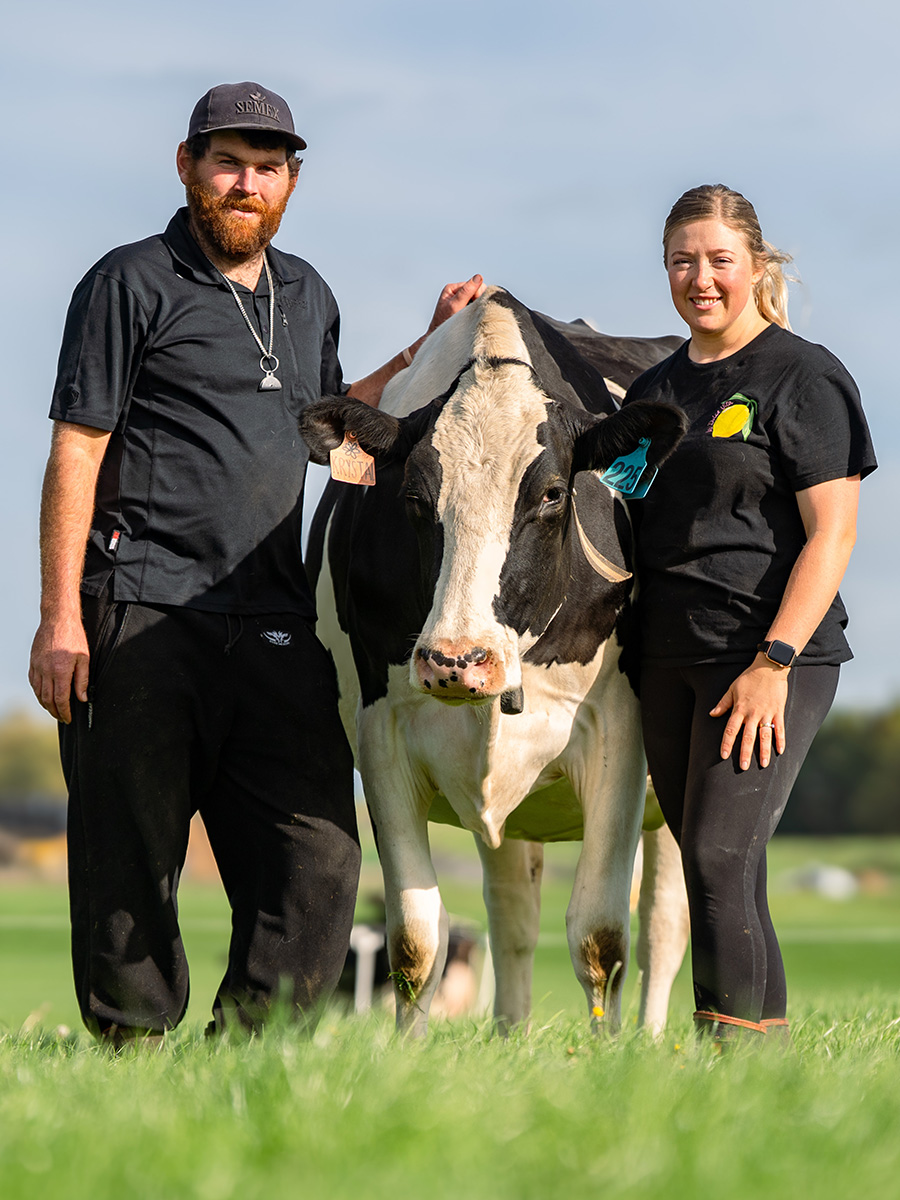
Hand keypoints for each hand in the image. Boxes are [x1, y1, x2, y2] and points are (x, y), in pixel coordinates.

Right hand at [29, 613, 89, 723]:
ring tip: (53, 710)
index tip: (68, 718)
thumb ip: (82, 680)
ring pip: (38, 692)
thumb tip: (82, 698)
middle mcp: (46, 671)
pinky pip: (33, 682)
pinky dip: (37, 692)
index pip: (61, 699)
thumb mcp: (84, 658)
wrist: (58, 619)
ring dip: (45, 704)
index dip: (64, 712)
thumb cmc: (74, 637)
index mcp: (60, 671)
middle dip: (55, 712)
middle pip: (48, 699)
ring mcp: (37, 666)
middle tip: (62, 717)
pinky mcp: (33, 662)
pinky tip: (43, 695)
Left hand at [426, 275, 484, 334]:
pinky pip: (477, 306)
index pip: (474, 284)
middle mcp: (457, 292)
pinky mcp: (465, 308)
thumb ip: (466, 292)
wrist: (438, 338)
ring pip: (479, 299)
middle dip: (478, 300)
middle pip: (478, 290)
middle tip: (472, 312)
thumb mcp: (455, 306)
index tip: (473, 306)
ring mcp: (461, 301)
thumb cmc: (443, 323)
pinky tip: (472, 317)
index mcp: (452, 288)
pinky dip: (477, 311)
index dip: (478, 294)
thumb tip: (478, 277)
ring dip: (478, 306)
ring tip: (470, 316)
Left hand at [709, 655, 789, 770]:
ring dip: (763, 751)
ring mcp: (767, 713)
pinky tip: (780, 752)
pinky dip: (781, 740)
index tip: (724, 755)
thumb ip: (723, 703)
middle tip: (743, 767)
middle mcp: (753, 713)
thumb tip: (711, 714)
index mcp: (740, 709)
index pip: (731, 729)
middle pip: (748, 736)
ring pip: (765, 735)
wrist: (769, 667)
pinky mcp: (778, 711)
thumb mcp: (732, 689)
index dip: (727, 743)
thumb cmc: (749, 678)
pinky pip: (780, 728)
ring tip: (763, 765)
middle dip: (745, 753)